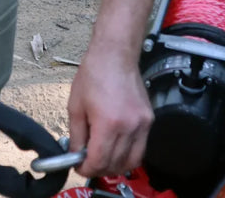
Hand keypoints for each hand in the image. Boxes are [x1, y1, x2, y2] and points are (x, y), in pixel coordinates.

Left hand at [67, 44, 153, 177]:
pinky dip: (128, 154)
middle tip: (88, 162)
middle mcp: (129, 127)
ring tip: (102, 157)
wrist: (115, 54)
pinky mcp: (149, 120)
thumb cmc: (93, 74)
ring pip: (131, 161)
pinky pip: (140, 148)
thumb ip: (76, 135)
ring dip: (115, 165)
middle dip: (99, 169)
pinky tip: (116, 146)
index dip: (87, 169)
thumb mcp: (75, 105)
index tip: (79, 166)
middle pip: (115, 165)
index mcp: (108, 123)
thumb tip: (76, 155)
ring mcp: (142, 125)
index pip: (99, 161)